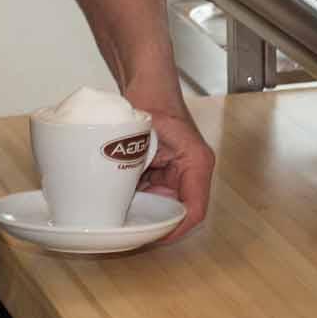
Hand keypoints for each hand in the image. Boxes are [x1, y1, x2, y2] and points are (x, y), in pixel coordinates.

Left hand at [133, 101, 213, 241]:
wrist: (146, 79)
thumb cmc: (151, 98)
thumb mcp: (143, 135)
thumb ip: (137, 166)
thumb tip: (120, 197)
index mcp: (196, 163)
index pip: (193, 210)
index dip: (173, 230)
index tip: (150, 237)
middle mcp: (192, 169)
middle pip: (178, 211)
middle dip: (154, 222)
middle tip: (129, 230)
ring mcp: (178, 169)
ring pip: (163, 204)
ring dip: (144, 209)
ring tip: (121, 213)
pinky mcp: (164, 168)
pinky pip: (153, 191)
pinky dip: (138, 195)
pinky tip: (120, 194)